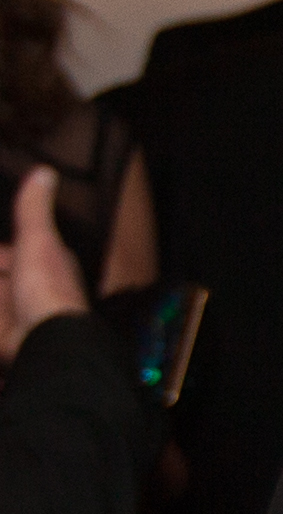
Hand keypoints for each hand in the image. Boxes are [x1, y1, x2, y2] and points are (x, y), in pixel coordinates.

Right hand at [0, 168, 81, 364]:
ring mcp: (13, 311)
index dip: (1, 251)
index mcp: (43, 265)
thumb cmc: (46, 289)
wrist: (46, 341)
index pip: (12, 252)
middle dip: (1, 266)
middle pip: (3, 274)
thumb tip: (45, 172)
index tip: (1, 250)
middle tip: (2, 268)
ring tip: (2, 294)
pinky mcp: (2, 332)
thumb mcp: (38, 240)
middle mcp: (29, 289)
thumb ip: (35, 210)